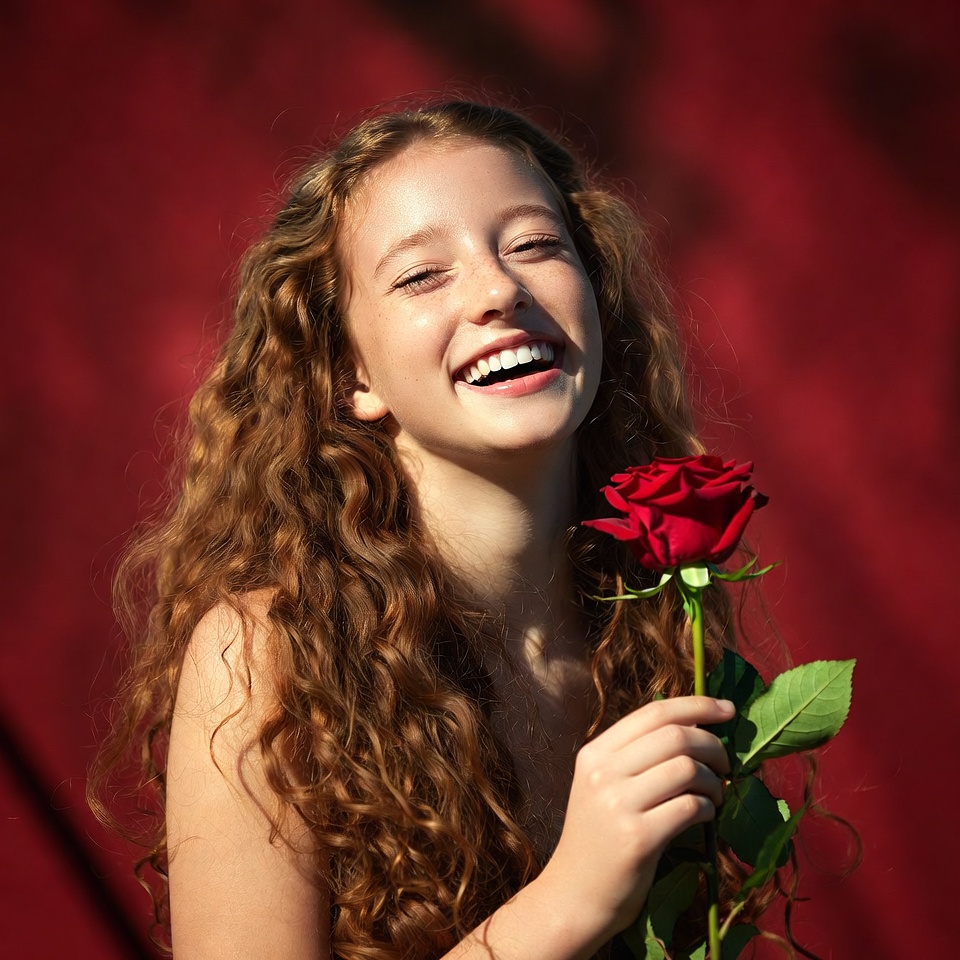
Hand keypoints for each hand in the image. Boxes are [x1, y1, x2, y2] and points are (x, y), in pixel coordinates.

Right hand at [536, 696, 733, 950]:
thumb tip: (695, 726)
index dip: (696, 706)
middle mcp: (602, 772)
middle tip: (726, 765)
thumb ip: (637, 756)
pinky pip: (690, 807)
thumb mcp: (604, 786)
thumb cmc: (599, 839)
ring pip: (686, 769)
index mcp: (594, 753)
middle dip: (713, 745)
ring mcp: (617, 804)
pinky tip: (705, 815)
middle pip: (675, 736)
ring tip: (714, 796)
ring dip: (713, 780)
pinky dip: (708, 808)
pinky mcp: (637, 838)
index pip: (653, 713)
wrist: (574, 896)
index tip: (727, 710)